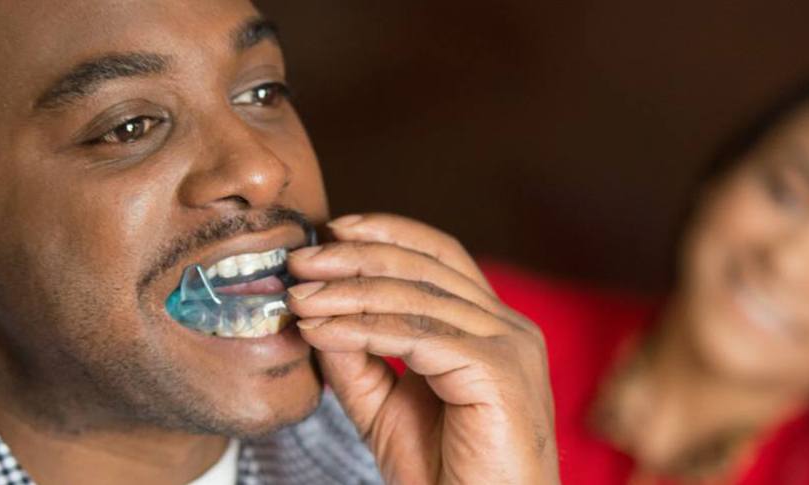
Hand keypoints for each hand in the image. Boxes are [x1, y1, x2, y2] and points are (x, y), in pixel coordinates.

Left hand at [287, 214, 558, 484]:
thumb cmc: (447, 473)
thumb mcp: (385, 406)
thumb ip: (357, 357)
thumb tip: (315, 308)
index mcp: (492, 325)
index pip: (439, 256)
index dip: (388, 233)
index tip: (333, 230)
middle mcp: (509, 326)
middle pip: (426, 265)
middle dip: (356, 256)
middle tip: (302, 259)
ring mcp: (509, 346)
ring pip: (417, 296)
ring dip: (348, 292)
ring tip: (299, 297)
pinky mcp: (499, 371)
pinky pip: (417, 337)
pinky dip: (362, 329)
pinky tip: (321, 330)